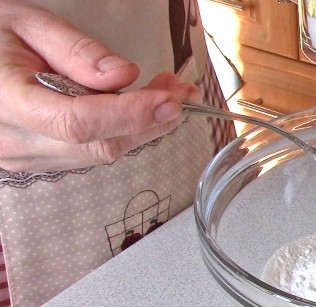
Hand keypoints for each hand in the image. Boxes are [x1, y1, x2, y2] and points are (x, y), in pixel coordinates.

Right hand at [0, 0, 199, 172]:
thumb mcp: (27, 24)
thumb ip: (75, 50)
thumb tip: (124, 76)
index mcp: (5, 100)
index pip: (78, 121)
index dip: (130, 114)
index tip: (170, 99)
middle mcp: (14, 140)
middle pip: (99, 144)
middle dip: (150, 120)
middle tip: (183, 90)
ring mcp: (24, 156)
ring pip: (100, 153)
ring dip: (142, 127)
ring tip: (167, 93)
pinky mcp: (36, 160)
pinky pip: (89, 152)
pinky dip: (122, 132)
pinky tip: (138, 108)